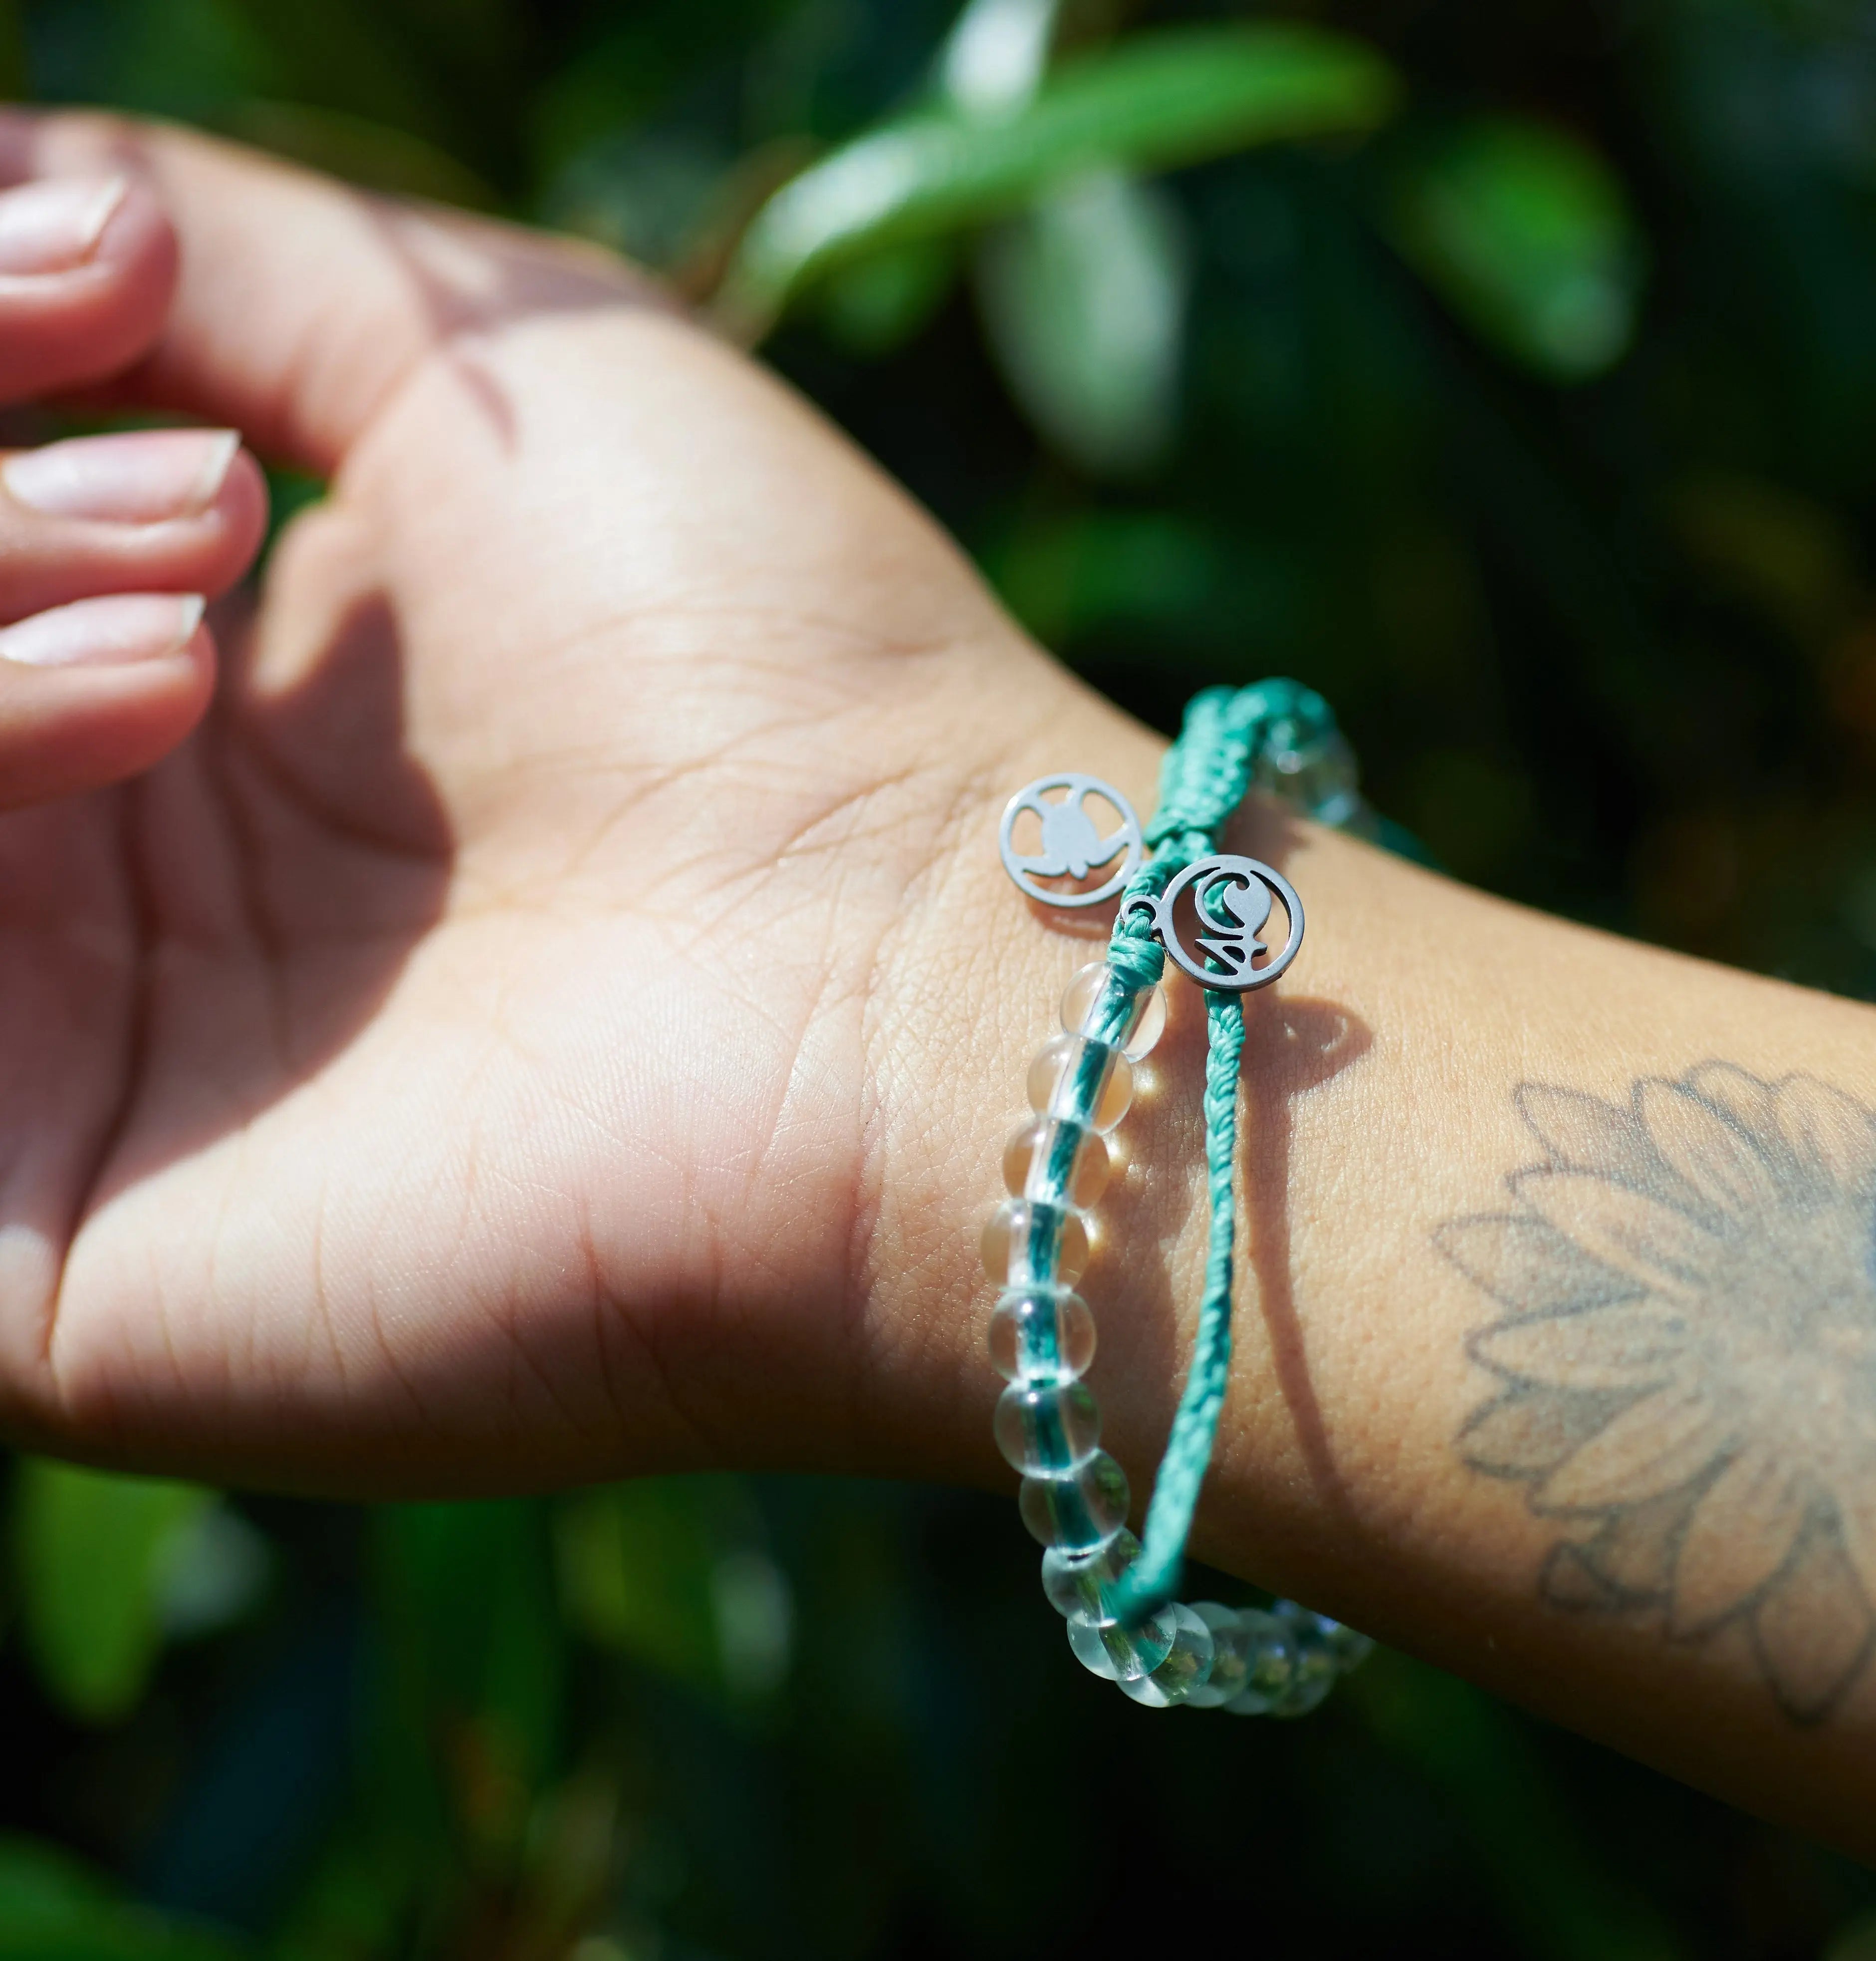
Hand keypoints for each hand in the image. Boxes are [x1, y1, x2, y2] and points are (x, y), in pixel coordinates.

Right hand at [0, 112, 1160, 1492]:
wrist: (910, 974)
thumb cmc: (771, 666)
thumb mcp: (494, 381)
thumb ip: (209, 267)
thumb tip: (7, 191)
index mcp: (205, 738)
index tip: (114, 278)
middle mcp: (125, 916)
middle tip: (204, 495)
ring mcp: (71, 1094)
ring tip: (194, 595)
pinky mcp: (41, 1268)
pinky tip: (141, 703)